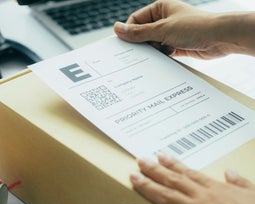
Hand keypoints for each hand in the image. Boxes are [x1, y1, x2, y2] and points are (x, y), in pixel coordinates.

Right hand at [114, 0, 253, 58]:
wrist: (220, 38)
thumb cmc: (195, 27)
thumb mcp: (162, 29)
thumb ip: (139, 32)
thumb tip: (118, 29)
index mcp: (160, 8)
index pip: (136, 20)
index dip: (130, 32)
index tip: (126, 45)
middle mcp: (164, 20)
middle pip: (143, 34)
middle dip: (142, 44)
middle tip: (141, 53)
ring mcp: (170, 34)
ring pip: (153, 45)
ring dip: (154, 51)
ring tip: (160, 52)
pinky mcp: (176, 46)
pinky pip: (162, 53)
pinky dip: (162, 56)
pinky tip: (165, 57)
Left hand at [124, 153, 254, 203]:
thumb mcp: (254, 193)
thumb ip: (240, 182)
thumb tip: (230, 172)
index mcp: (215, 188)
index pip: (188, 172)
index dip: (173, 163)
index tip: (161, 155)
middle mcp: (200, 196)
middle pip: (172, 179)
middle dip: (154, 169)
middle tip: (140, 160)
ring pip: (164, 195)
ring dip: (146, 185)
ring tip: (133, 176)